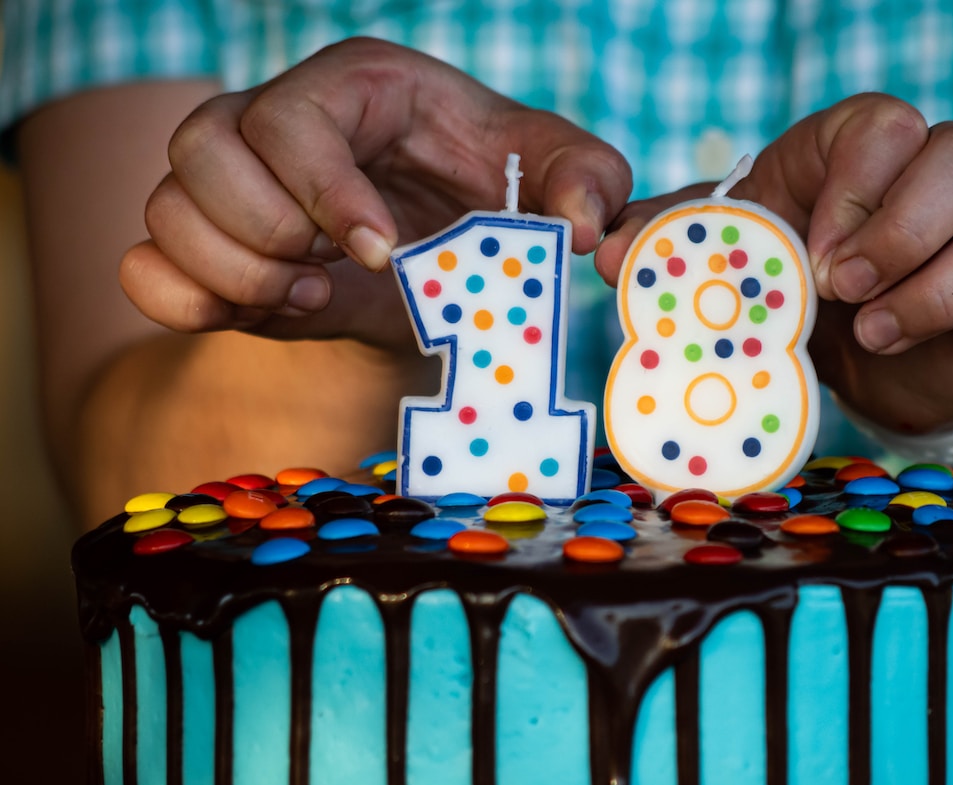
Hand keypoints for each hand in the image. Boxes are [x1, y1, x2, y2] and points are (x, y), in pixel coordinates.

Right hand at [121, 37, 631, 351]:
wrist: (452, 245)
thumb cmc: (501, 188)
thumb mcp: (563, 174)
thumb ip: (590, 182)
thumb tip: (582, 229)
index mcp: (355, 86)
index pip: (292, 117)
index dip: (325, 191)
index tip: (381, 252)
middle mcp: (274, 121)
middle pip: (199, 147)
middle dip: (268, 231)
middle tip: (332, 273)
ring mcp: (233, 183)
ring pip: (165, 206)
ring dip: (232, 271)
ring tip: (311, 293)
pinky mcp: (215, 247)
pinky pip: (144, 265)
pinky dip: (184, 300)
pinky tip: (262, 310)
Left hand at [597, 93, 952, 433]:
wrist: (849, 370)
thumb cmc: (782, 298)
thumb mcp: (722, 265)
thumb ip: (668, 248)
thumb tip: (601, 247)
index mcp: (857, 160)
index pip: (885, 123)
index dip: (859, 183)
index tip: (813, 255)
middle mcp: (932, 188)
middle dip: (903, 229)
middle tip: (842, 295)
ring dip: (951, 283)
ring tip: (878, 335)